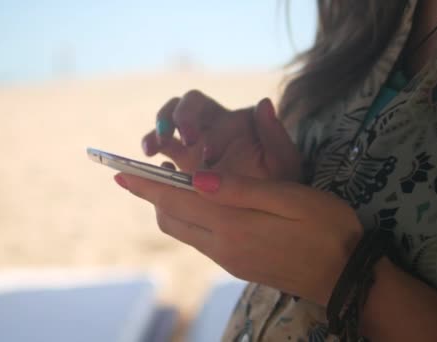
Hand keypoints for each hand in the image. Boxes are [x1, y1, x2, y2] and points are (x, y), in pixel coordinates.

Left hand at [114, 171, 362, 305]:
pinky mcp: (236, 265)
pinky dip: (190, 217)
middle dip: (153, 194)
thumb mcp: (289, 198)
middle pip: (170, 218)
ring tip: (178, 180)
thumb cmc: (327, 228)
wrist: (346, 277)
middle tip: (153, 168)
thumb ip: (240, 189)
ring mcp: (227, 259)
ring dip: (171, 205)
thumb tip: (195, 177)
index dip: (144, 185)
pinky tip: (205, 202)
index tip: (118, 171)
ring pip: (182, 230)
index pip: (174, 200)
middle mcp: (221, 246)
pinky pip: (199, 239)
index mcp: (232, 225)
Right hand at [141, 90, 301, 180]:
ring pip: (166, 124)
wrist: (272, 210)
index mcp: (233, 120)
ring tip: (151, 150)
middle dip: (178, 118)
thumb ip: (276, 135)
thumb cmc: (280, 182)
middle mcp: (209, 126)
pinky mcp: (180, 164)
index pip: (209, 110)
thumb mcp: (284, 162)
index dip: (202, 127)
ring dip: (156, 132)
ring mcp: (191, 145)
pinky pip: (160, 153)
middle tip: (179, 140)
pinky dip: (153, 158)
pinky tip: (152, 173)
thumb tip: (263, 102)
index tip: (210, 155)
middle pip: (184, 105)